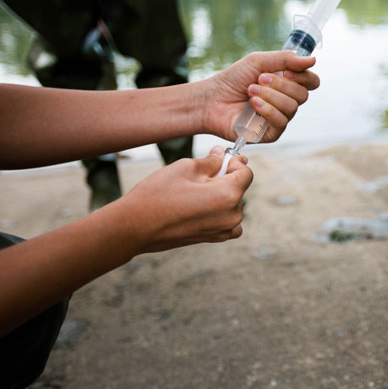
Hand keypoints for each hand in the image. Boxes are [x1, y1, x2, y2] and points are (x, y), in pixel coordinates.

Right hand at [113, 146, 253, 253]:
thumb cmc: (157, 195)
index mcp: (229, 195)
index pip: (246, 172)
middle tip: (200, 174)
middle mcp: (232, 215)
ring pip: (233, 203)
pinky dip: (220, 211)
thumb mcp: (186, 168)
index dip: (234, 162)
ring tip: (194, 192)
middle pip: (239, 188)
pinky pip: (228, 221)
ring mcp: (224, 229)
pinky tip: (199, 206)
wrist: (135, 227)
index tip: (220, 159)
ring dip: (221, 194)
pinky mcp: (214, 238)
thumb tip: (221, 155)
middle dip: (225, 177)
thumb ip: (210, 161)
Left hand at [201, 51, 319, 142]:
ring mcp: (280, 118)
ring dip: (270, 96)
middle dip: (281, 84)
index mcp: (287, 83)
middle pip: (303, 95)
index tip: (288, 70)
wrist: (211, 99)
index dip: (304, 76)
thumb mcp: (258, 61)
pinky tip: (252, 104)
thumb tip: (312, 60)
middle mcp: (286, 101)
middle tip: (259, 79)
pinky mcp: (271, 133)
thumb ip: (285, 59)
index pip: (311, 82)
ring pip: (292, 107)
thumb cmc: (232, 80)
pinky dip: (268, 110)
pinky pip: (281, 122)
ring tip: (250, 91)